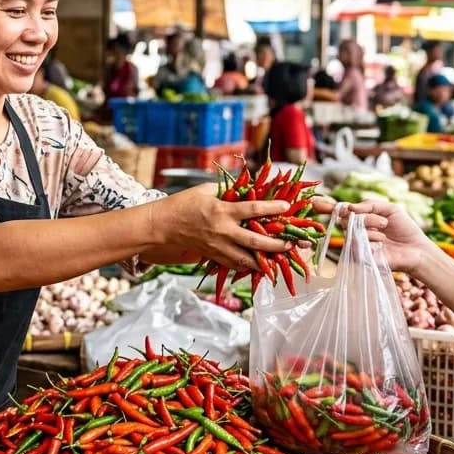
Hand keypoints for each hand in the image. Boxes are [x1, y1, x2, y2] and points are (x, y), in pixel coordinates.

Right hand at [153, 185, 292, 271]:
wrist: (163, 225)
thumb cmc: (183, 204)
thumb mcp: (206, 190)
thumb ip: (228, 190)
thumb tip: (248, 187)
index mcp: (222, 211)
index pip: (254, 210)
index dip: (273, 208)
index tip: (286, 207)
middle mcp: (223, 231)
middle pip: (256, 242)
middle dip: (276, 245)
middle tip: (290, 244)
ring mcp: (218, 247)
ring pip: (246, 260)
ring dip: (264, 262)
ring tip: (278, 260)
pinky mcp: (213, 256)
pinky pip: (234, 265)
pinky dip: (247, 266)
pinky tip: (257, 265)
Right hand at [307, 196, 436, 274]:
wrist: (417, 249)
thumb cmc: (405, 230)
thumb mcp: (389, 209)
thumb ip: (369, 204)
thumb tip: (349, 207)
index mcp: (361, 220)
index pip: (340, 212)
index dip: (328, 206)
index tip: (316, 201)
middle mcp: (355, 233)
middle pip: (345, 219)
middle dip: (365, 216)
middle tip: (383, 221)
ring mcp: (356, 246)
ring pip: (350, 229)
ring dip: (370, 225)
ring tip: (385, 230)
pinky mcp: (359, 258)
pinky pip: (355, 243)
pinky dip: (370, 238)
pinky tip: (382, 241)